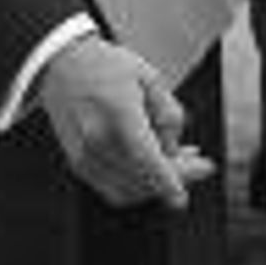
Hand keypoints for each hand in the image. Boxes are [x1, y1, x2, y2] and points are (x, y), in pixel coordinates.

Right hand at [38, 34, 194, 208]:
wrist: (64, 65)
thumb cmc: (108, 67)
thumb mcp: (150, 77)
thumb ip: (169, 113)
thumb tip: (174, 148)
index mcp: (118, 115)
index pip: (146, 159)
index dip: (167, 182)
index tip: (181, 199)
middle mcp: (97, 142)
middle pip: (141, 179)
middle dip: (175, 179)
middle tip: (202, 166)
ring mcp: (84, 156)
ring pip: (126, 190)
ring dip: (156, 185)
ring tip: (182, 162)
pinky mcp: (78, 163)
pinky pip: (111, 188)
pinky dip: (136, 185)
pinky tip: (155, 166)